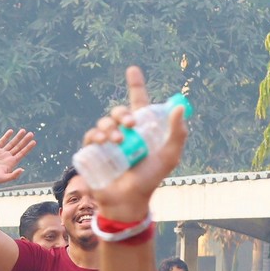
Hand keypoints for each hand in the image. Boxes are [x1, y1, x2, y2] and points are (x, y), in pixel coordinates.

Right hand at [0, 129, 35, 188]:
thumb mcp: (3, 178)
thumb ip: (13, 175)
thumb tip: (22, 170)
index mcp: (11, 163)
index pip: (22, 153)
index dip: (28, 148)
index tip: (34, 142)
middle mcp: (7, 157)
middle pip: (18, 147)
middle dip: (25, 140)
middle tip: (31, 134)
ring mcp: (1, 153)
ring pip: (11, 143)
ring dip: (17, 137)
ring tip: (23, 130)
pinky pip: (2, 141)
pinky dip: (6, 136)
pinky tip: (11, 131)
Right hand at [81, 64, 188, 219]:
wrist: (128, 201)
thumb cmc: (150, 180)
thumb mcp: (169, 157)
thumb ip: (177, 134)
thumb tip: (178, 108)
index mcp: (142, 129)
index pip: (139, 101)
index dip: (135, 84)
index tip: (132, 69)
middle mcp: (124, 132)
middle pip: (119, 111)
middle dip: (123, 113)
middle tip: (131, 125)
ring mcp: (107, 142)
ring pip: (104, 122)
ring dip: (110, 126)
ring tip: (117, 140)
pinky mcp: (93, 152)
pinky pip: (90, 136)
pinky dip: (96, 135)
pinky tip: (102, 141)